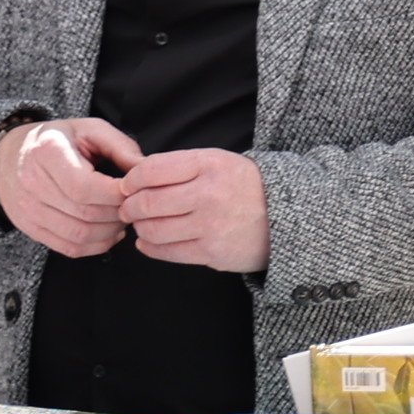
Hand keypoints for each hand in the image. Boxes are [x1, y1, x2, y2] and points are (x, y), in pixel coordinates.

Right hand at [0, 114, 136, 255]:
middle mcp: (32, 182)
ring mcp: (28, 209)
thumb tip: (147, 172)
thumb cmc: (59, 139)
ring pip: (79, 235)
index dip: (116, 195)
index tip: (134, 191)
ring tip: (122, 219)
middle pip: (85, 213)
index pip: (86, 187)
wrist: (10, 155)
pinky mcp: (29, 227)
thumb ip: (121, 148)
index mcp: (48, 152)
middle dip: (118, 215)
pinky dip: (95, 246)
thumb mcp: (90, 129)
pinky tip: (108, 233)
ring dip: (110, 233)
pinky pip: (68, 248)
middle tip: (134, 207)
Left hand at [119, 147, 269, 273]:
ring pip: (153, 229)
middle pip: (147, 202)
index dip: (131, 180)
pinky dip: (149, 247)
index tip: (128, 186)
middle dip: (130, 207)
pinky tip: (148, 241)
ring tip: (142, 224)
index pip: (151, 170)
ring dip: (139, 228)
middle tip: (128, 208)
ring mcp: (211, 226)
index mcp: (208, 165)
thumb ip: (179, 166)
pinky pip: (167, 252)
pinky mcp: (212, 252)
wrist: (285, 216)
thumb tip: (135, 179)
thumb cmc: (244, 186)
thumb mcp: (218, 161)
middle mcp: (209, 194)